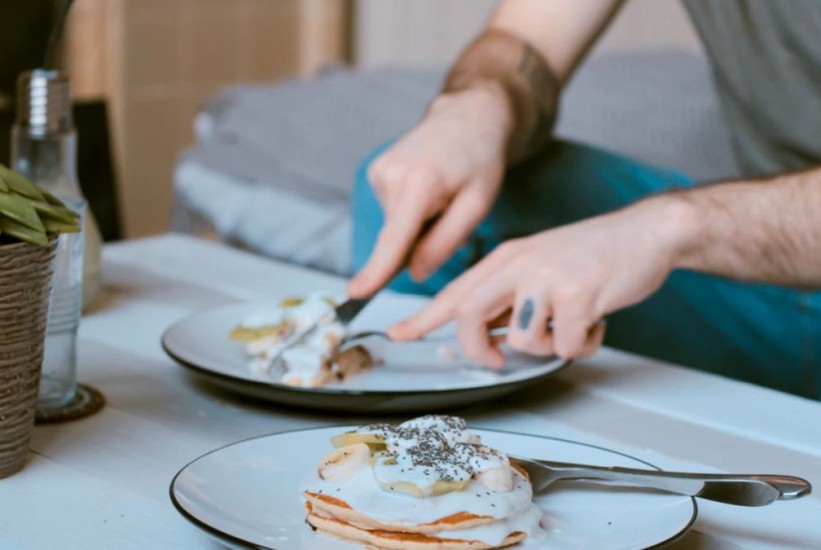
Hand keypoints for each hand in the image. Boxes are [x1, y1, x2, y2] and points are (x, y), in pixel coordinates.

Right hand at [347, 84, 511, 297]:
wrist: (468, 117)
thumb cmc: (479, 160)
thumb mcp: (477, 204)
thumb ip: (445, 241)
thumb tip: (415, 273)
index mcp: (420, 183)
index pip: (394, 238)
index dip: (376, 270)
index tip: (356, 292)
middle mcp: (391, 175)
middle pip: (396, 237)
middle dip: (419, 243)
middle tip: (450, 213)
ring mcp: (379, 172)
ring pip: (396, 226)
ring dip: (418, 224)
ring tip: (442, 195)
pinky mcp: (376, 172)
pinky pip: (393, 211)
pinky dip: (410, 211)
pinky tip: (428, 189)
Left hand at [389, 200, 684, 366]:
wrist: (646, 232)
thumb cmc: (594, 255)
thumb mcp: (540, 265)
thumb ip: (511, 297)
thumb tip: (492, 336)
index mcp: (507, 257)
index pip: (454, 291)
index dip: (422, 317)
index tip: (397, 333)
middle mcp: (519, 264)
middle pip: (467, 315)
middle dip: (478, 348)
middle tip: (496, 359)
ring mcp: (547, 278)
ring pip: (523, 340)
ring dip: (549, 345)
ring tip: (573, 322)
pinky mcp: (578, 294)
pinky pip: (567, 345)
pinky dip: (583, 344)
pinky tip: (596, 320)